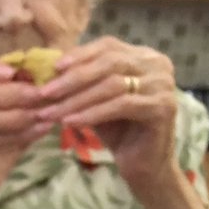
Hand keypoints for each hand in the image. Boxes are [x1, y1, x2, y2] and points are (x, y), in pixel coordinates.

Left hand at [38, 37, 178, 195]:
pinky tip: (70, 123)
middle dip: (72, 79)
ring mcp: (163, 84)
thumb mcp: (95, 101)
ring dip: (77, 100)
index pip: (108, 45)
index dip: (79, 55)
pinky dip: (92, 114)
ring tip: (51, 113)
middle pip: (109, 62)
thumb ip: (80, 83)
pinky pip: (120, 106)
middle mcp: (157, 64)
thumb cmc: (118, 130)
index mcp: (143, 55)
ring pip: (112, 85)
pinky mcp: (163, 106)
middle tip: (44, 93)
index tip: (52, 68)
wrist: (143, 162)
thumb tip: (47, 71)